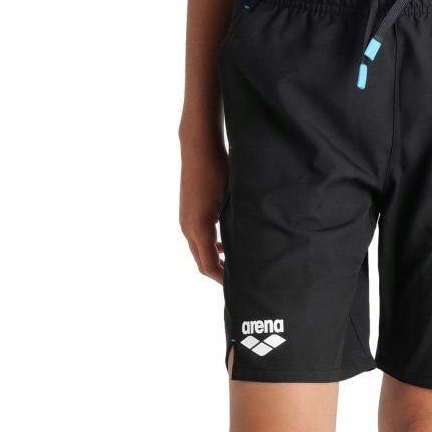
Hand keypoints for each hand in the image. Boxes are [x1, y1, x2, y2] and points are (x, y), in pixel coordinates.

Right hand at [179, 134, 228, 283]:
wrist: (199, 147)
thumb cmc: (218, 169)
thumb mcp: (230, 199)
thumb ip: (234, 225)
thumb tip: (247, 246)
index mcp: (198, 228)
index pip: (208, 265)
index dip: (223, 278)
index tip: (239, 284)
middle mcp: (187, 227)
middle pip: (201, 261)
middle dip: (218, 272)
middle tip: (238, 278)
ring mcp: (184, 220)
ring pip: (197, 250)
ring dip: (213, 258)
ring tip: (234, 262)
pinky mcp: (187, 212)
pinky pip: (196, 237)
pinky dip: (208, 245)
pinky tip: (224, 243)